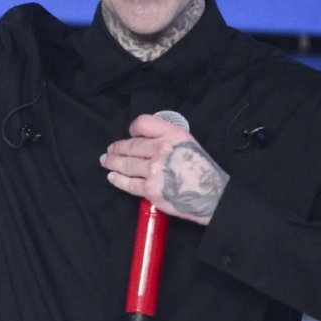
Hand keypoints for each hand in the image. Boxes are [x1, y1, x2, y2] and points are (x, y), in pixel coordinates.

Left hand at [101, 113, 229, 224]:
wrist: (214, 196)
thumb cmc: (203, 170)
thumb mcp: (188, 143)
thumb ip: (167, 137)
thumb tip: (144, 139)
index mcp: (172, 135)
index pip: (143, 123)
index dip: (134, 129)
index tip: (131, 134)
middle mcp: (161, 149)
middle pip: (130, 146)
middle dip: (117, 148)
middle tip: (110, 150)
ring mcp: (154, 170)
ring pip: (126, 164)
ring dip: (113, 162)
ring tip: (106, 160)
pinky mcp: (150, 189)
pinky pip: (129, 183)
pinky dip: (118, 179)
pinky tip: (112, 177)